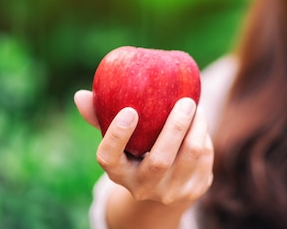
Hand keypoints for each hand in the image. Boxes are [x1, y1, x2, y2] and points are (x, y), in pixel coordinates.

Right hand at [74, 90, 213, 204]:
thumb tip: (80, 94)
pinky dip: (203, 134)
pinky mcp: (196, 188)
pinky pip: (205, 156)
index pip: (110, 158)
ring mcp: (171, 191)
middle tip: (185, 100)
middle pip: (160, 159)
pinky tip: (199, 121)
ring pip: (191, 154)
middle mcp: (143, 188)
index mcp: (118, 172)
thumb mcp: (119, 142)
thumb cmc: (135, 153)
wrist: (163, 191)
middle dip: (175, 127)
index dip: (117, 136)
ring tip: (194, 106)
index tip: (129, 110)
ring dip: (196, 125)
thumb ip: (101, 117)